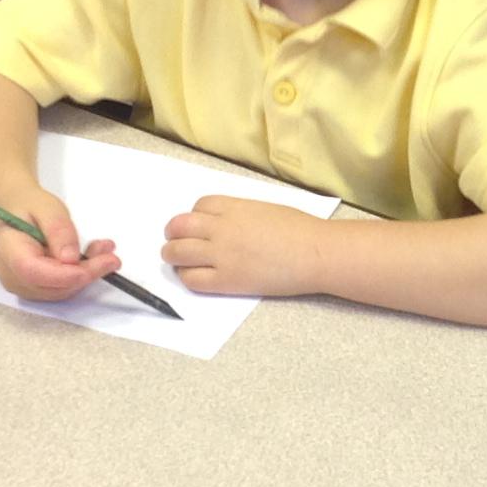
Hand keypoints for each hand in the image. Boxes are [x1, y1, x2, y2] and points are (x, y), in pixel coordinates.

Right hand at [0, 186, 119, 301]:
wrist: (18, 211)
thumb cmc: (29, 206)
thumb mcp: (47, 207)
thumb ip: (58, 230)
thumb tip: (70, 258)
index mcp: (8, 251)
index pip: (34, 272)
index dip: (65, 275)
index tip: (95, 266)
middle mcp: (12, 275)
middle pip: (51, 286)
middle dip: (86, 273)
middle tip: (111, 256)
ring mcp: (22, 285)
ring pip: (61, 291)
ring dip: (87, 274)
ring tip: (103, 250)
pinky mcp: (35, 288)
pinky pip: (62, 288)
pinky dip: (80, 275)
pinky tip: (91, 257)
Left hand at [161, 195, 325, 298]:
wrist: (314, 253)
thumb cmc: (299, 229)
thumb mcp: (264, 208)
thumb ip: (239, 213)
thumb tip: (224, 223)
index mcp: (233, 207)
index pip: (197, 207)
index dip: (193, 216)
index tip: (196, 224)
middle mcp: (221, 228)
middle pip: (180, 227)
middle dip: (173, 233)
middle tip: (174, 240)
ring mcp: (222, 254)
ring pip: (178, 252)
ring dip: (172, 255)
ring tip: (175, 259)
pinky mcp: (227, 279)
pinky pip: (192, 279)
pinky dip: (186, 276)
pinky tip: (192, 275)